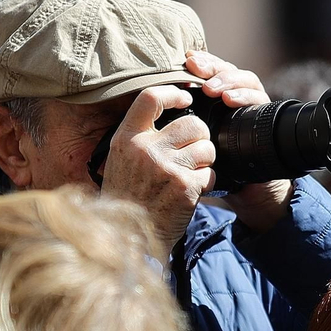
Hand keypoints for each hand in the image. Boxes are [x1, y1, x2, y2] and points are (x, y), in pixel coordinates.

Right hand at [99, 85, 216, 256]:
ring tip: (191, 173)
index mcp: (126, 139)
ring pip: (207, 147)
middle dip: (200, 136)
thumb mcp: (119, 161)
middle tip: (193, 150)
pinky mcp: (185, 187)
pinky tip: (191, 192)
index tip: (185, 100)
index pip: (150, 97)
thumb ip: (139, 137)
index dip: (174, 93)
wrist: (127, 237)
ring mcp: (167, 168)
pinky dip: (206, 182)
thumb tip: (172, 113)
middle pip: (192, 123)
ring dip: (205, 160)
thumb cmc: (127, 197)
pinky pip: (210, 173)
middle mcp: (145, 150)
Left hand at [184, 50, 291, 231]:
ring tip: (211, 88)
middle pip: (228, 69)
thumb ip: (179, 127)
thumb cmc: (218, 166)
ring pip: (246, 79)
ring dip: (227, 79)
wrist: (250, 191)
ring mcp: (254, 105)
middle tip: (195, 67)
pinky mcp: (267, 116)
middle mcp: (239, 97)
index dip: (201, 62)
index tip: (186, 59)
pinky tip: (231, 99)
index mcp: (219, 99)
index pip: (212, 71)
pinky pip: (259, 99)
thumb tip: (150, 111)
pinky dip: (246, 96)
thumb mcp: (194, 144)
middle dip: (211, 66)